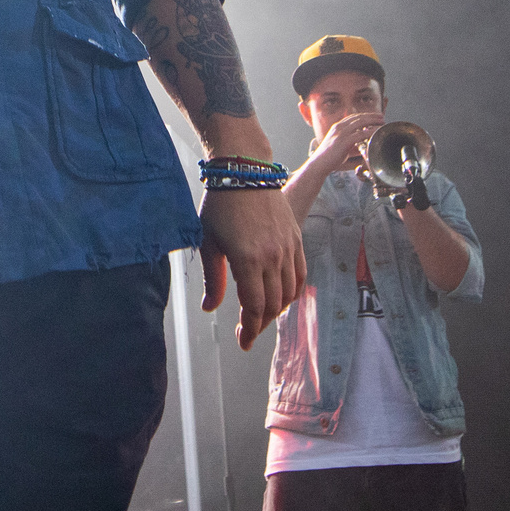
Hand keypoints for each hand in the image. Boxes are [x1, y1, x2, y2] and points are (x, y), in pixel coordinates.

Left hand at [198, 187, 307, 350]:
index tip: (243, 341)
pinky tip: (281, 295)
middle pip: (273, 304)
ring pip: (289, 292)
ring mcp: (287, 247)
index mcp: (248, 260)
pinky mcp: (296, 237)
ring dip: (277, 308)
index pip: (254, 307)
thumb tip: (210, 307)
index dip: (250, 329)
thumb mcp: (209, 242)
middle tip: (249, 331)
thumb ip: (212, 278)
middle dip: (260, 323)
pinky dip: (292, 290)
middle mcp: (272, 256)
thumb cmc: (220, 204)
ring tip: (262, 313)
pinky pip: (300, 273)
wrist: (245, 169)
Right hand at [302, 110, 385, 181]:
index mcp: (337, 127)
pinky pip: (359, 134)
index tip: (374, 116)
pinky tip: (375, 133)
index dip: (365, 115)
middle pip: (358, 117)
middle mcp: (339, 127)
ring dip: (372, 121)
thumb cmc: (329, 157)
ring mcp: (341, 133)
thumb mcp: (342, 147)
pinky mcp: (343, 141)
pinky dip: (369, 132)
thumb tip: (363, 146)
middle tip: (381, 117)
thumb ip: (352, 145)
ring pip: (360, 123)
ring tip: (381, 122)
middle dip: (371, 116)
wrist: (319, 163)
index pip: (353, 117)